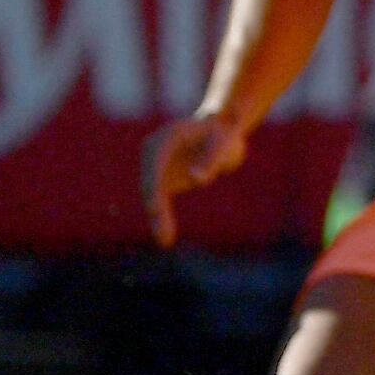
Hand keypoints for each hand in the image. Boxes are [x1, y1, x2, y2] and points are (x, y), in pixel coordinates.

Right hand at [143, 107, 250, 249]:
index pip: (155, 161)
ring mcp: (156, 167)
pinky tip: (165, 239)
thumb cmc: (223, 135)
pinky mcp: (162, 181)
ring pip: (152, 195)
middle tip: (163, 232)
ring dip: (157, 217)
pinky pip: (158, 202)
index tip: (153, 206)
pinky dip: (161, 218)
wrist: (221, 133)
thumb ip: (212, 159)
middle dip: (155, 206)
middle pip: (150, 181)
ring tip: (165, 241)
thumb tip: (196, 180)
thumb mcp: (225, 143)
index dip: (152, 183)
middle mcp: (155, 152)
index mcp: (167, 137)